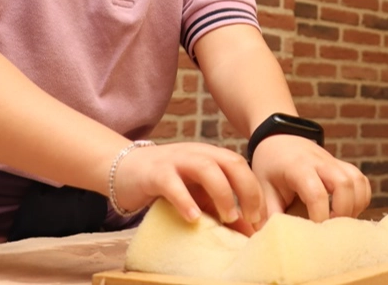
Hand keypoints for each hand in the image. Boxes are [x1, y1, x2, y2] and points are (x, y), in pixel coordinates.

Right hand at [112, 142, 264, 234]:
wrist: (125, 169)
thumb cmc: (168, 183)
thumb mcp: (198, 196)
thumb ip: (220, 210)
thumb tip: (248, 233)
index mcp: (212, 156)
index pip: (242, 167)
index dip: (256, 192)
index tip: (261, 220)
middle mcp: (198, 153)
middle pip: (231, 162)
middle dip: (247, 190)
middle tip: (252, 219)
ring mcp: (176, 160)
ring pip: (206, 168)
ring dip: (222, 193)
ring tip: (228, 218)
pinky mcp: (155, 172)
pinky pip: (172, 183)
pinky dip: (185, 200)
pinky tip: (193, 218)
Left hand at [250, 134, 370, 224]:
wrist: (279, 139)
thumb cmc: (270, 166)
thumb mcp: (263, 187)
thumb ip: (269, 212)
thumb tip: (272, 238)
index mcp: (298, 167)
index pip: (316, 192)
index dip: (319, 216)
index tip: (314, 233)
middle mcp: (320, 162)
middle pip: (344, 184)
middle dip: (342, 211)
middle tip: (331, 228)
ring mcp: (334, 162)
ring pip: (356, 181)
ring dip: (354, 205)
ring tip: (340, 221)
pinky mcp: (342, 165)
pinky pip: (361, 180)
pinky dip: (361, 197)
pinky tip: (348, 210)